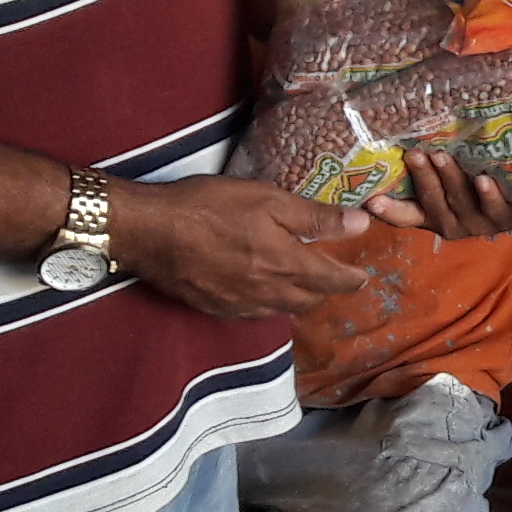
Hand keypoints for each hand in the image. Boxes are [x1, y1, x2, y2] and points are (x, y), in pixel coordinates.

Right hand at [103, 175, 379, 317]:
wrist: (149, 231)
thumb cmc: (208, 207)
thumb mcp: (267, 199)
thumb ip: (314, 217)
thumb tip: (359, 224)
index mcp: (285, 265)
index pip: (332, 281)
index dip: (351, 279)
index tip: (362, 277)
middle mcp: (267, 293)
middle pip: (309, 300)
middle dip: (325, 290)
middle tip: (333, 276)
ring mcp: (239, 305)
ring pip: (281, 309)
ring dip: (297, 298)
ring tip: (301, 282)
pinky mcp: (215, 308)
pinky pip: (253, 312)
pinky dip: (267, 302)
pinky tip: (261, 288)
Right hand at [364, 150, 511, 239]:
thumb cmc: (477, 179)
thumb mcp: (451, 173)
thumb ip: (431, 161)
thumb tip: (406, 127)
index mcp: (431, 213)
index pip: (404, 215)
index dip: (388, 210)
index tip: (371, 201)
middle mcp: (450, 222)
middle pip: (432, 202)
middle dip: (422, 177)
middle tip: (414, 153)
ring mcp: (478, 223)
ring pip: (461, 202)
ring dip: (450, 179)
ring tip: (441, 156)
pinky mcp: (504, 220)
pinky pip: (496, 209)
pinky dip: (489, 194)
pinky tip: (483, 178)